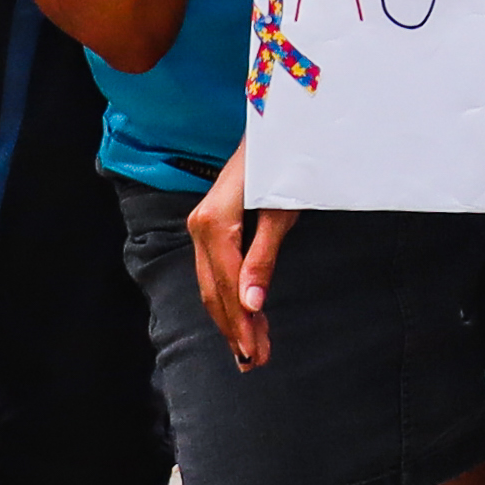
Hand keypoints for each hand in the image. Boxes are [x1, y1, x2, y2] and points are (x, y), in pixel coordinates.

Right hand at [186, 144, 299, 371]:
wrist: (274, 122)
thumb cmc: (284, 160)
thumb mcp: (281, 209)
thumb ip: (262, 258)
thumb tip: (252, 306)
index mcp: (214, 224)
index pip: (228, 288)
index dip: (241, 323)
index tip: (256, 353)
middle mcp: (200, 228)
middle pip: (215, 292)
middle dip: (235, 330)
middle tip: (255, 362)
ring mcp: (201, 227)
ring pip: (213, 285)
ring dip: (232, 319)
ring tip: (251, 351)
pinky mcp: (210, 226)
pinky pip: (216, 271)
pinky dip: (230, 297)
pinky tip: (243, 318)